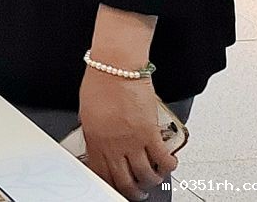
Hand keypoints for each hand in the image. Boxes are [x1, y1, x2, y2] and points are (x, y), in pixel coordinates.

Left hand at [79, 71, 175, 198]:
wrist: (116, 67)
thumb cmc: (100, 82)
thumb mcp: (87, 111)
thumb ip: (94, 130)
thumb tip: (99, 142)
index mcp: (94, 138)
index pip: (100, 172)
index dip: (109, 183)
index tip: (115, 187)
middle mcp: (113, 143)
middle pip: (123, 179)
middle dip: (132, 191)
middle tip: (138, 193)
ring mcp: (131, 140)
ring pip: (144, 174)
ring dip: (151, 181)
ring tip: (154, 180)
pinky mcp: (150, 133)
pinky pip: (162, 159)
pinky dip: (168, 166)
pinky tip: (169, 165)